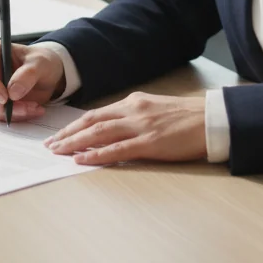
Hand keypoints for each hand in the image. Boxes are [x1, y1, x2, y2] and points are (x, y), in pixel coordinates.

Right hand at [0, 40, 65, 121]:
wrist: (47, 74)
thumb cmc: (41, 61)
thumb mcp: (41, 63)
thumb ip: (28, 74)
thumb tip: (12, 93)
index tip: (6, 97)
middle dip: (0, 104)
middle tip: (24, 106)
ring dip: (10, 112)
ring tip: (33, 106)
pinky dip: (14, 116)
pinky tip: (32, 109)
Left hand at [44, 92, 206, 165]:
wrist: (212, 120)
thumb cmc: (187, 118)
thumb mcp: (155, 110)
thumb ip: (134, 117)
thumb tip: (114, 131)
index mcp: (133, 103)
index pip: (96, 113)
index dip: (75, 125)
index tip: (59, 134)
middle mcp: (133, 111)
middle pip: (91, 121)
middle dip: (68, 133)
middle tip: (50, 145)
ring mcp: (140, 126)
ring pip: (99, 133)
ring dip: (75, 143)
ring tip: (58, 152)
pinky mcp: (150, 143)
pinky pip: (117, 150)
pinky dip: (96, 154)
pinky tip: (82, 159)